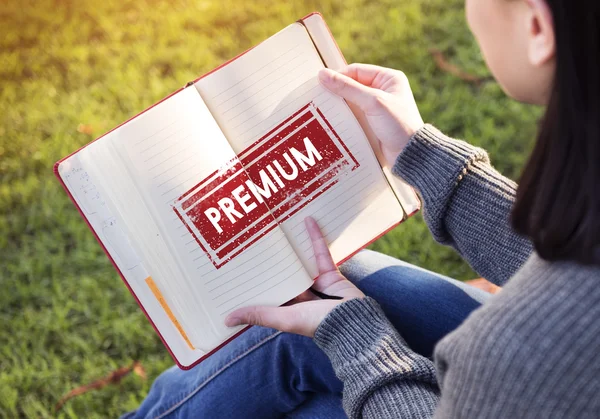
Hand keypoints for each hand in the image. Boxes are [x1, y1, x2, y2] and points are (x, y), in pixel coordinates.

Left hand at [224, 217, 364, 336]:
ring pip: (300, 261)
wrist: (353, 322)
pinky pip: (320, 252)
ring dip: (292, 246)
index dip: (256, 281)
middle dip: (271, 260)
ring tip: (277, 228)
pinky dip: (315, 237)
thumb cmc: (316, 324)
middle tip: (254, 239)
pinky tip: (307, 220)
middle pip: (283, 274)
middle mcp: (301, 296)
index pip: (268, 291)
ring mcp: (316, 283)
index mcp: (288, 308)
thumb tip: (226, 320)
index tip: (239, 266)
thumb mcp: (283, 318)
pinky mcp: (330, 273)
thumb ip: (258, 315)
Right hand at [318, 64, 423, 166]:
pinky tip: (333, 121)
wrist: (409, 154)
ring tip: (322, 110)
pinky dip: (344, 118)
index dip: (338, 76)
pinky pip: (353, 115)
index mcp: (388, 79)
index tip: (320, 84)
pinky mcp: (372, 123)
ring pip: (351, 102)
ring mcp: (377, 108)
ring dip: (339, 106)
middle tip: (318, 98)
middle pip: (352, 86)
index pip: (356, 71)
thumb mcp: (373, 102)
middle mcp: (383, 90)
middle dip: (337, 92)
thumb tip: (323, 75)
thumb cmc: (398, 125)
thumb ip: (348, 88)